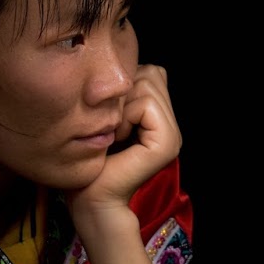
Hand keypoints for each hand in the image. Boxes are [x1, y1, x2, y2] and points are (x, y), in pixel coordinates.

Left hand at [65, 64, 180, 213]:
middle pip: (151, 74)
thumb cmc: (91, 161)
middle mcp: (172, 127)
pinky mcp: (167, 143)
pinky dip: (126, 116)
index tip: (109, 118)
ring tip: (114, 133)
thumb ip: (125, 93)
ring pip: (149, 85)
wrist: (90, 199)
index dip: (124, 87)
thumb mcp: (108, 116)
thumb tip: (131, 64)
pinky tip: (117, 138)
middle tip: (110, 126)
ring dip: (122, 105)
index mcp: (161, 120)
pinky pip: (147, 104)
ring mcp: (173, 135)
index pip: (152, 72)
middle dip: (123, 93)